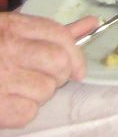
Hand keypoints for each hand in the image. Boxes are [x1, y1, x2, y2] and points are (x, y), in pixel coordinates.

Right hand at [0, 12, 88, 127]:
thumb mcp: (10, 31)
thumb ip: (49, 31)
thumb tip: (91, 23)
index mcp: (11, 27)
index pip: (59, 36)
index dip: (75, 55)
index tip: (77, 70)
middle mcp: (6, 50)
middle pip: (59, 64)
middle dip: (58, 75)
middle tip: (42, 79)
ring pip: (45, 90)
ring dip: (37, 95)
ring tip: (16, 89)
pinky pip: (27, 113)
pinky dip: (22, 112)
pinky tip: (7, 103)